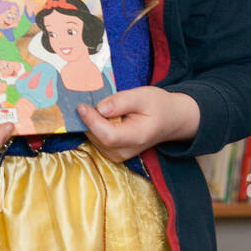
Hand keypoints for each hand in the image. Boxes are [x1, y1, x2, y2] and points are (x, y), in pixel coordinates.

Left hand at [77, 86, 199, 162]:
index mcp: (137, 138)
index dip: (91, 121)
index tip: (81, 106)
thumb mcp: (142, 96)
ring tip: (106, 109)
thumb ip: (121, 102)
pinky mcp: (110, 152)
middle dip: (89, 118)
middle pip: (96, 136)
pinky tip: (105, 117)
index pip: (107, 135)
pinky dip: (94, 126)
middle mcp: (125, 151)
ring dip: (91, 121)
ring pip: (92, 137)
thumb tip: (99, 108)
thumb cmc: (157, 106)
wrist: (169, 120)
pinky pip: (94, 138)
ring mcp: (117, 154)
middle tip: (93, 101)